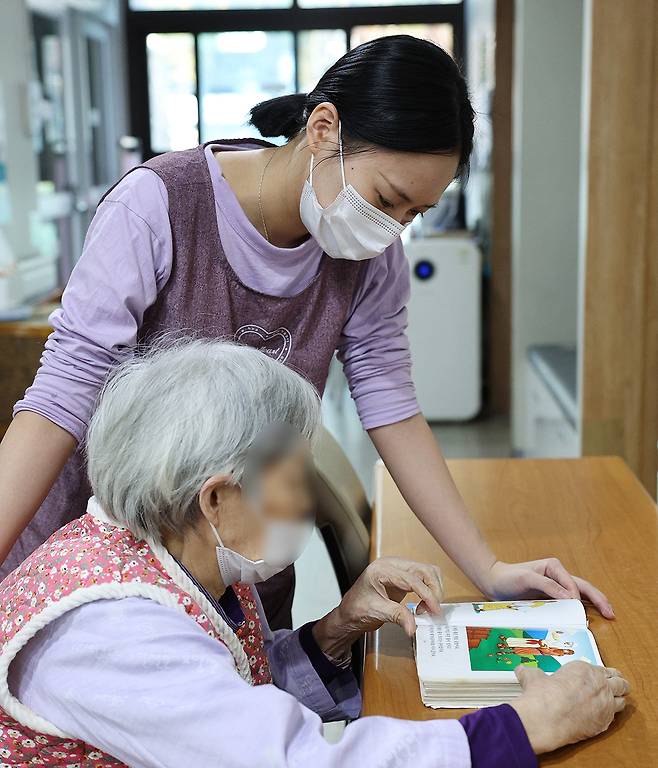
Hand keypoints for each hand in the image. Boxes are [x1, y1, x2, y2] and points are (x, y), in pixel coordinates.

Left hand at [312, 557, 442, 658]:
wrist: (350, 612)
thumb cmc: (357, 609)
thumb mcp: (376, 612)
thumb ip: (397, 617)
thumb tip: (413, 626)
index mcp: (381, 569)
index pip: (412, 579)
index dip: (427, 595)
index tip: (435, 610)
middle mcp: (392, 564)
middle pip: (424, 570)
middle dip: (433, 591)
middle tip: (434, 611)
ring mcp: (398, 569)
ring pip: (428, 572)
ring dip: (433, 590)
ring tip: (426, 609)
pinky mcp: (404, 576)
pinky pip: (424, 578)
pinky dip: (429, 591)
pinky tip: (424, 605)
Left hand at [482, 559, 614, 618]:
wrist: (494, 582)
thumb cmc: (508, 578)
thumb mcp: (525, 579)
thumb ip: (547, 585)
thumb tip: (570, 597)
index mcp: (554, 567)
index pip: (572, 584)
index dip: (577, 597)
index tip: (576, 608)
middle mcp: (558, 575)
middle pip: (583, 587)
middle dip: (598, 599)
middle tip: (611, 612)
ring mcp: (555, 586)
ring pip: (580, 594)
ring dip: (594, 603)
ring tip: (608, 613)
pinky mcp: (551, 596)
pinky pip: (569, 602)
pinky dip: (581, 608)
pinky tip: (589, 616)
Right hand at [511, 662, 628, 753]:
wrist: (548, 716)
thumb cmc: (544, 695)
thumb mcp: (534, 677)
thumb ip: (532, 673)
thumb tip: (523, 671)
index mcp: (584, 669)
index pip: (603, 669)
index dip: (603, 673)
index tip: (600, 675)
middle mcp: (598, 684)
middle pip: (620, 682)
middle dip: (618, 683)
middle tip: (615, 685)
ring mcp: (604, 704)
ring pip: (622, 699)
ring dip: (618, 699)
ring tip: (614, 700)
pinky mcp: (604, 723)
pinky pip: (614, 718)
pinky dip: (609, 717)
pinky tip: (603, 717)